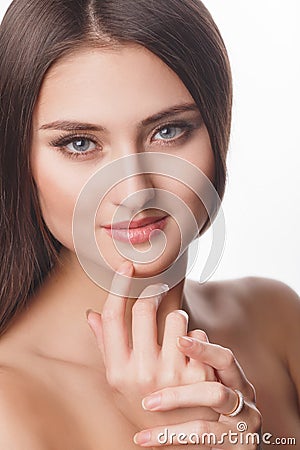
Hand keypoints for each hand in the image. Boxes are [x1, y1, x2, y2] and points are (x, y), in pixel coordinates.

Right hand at [86, 260, 218, 433]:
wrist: (178, 438)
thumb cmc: (144, 403)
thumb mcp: (118, 381)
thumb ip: (105, 346)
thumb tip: (91, 314)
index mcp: (118, 371)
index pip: (114, 317)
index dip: (120, 286)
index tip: (128, 266)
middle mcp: (143, 372)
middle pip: (145, 309)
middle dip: (152, 296)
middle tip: (157, 294)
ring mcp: (173, 374)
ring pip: (176, 317)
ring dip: (177, 318)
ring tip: (176, 333)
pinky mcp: (200, 375)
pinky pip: (199, 334)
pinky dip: (196, 338)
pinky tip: (192, 352)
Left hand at [133, 335, 261, 448]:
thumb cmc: (214, 427)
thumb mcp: (209, 399)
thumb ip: (196, 375)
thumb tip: (164, 347)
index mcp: (236, 381)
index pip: (221, 353)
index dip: (202, 345)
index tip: (178, 338)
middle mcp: (245, 395)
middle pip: (227, 363)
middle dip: (200, 353)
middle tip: (170, 349)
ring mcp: (245, 419)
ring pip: (215, 395)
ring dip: (178, 396)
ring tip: (148, 402)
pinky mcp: (237, 444)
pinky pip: (202, 433)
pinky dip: (170, 435)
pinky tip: (144, 437)